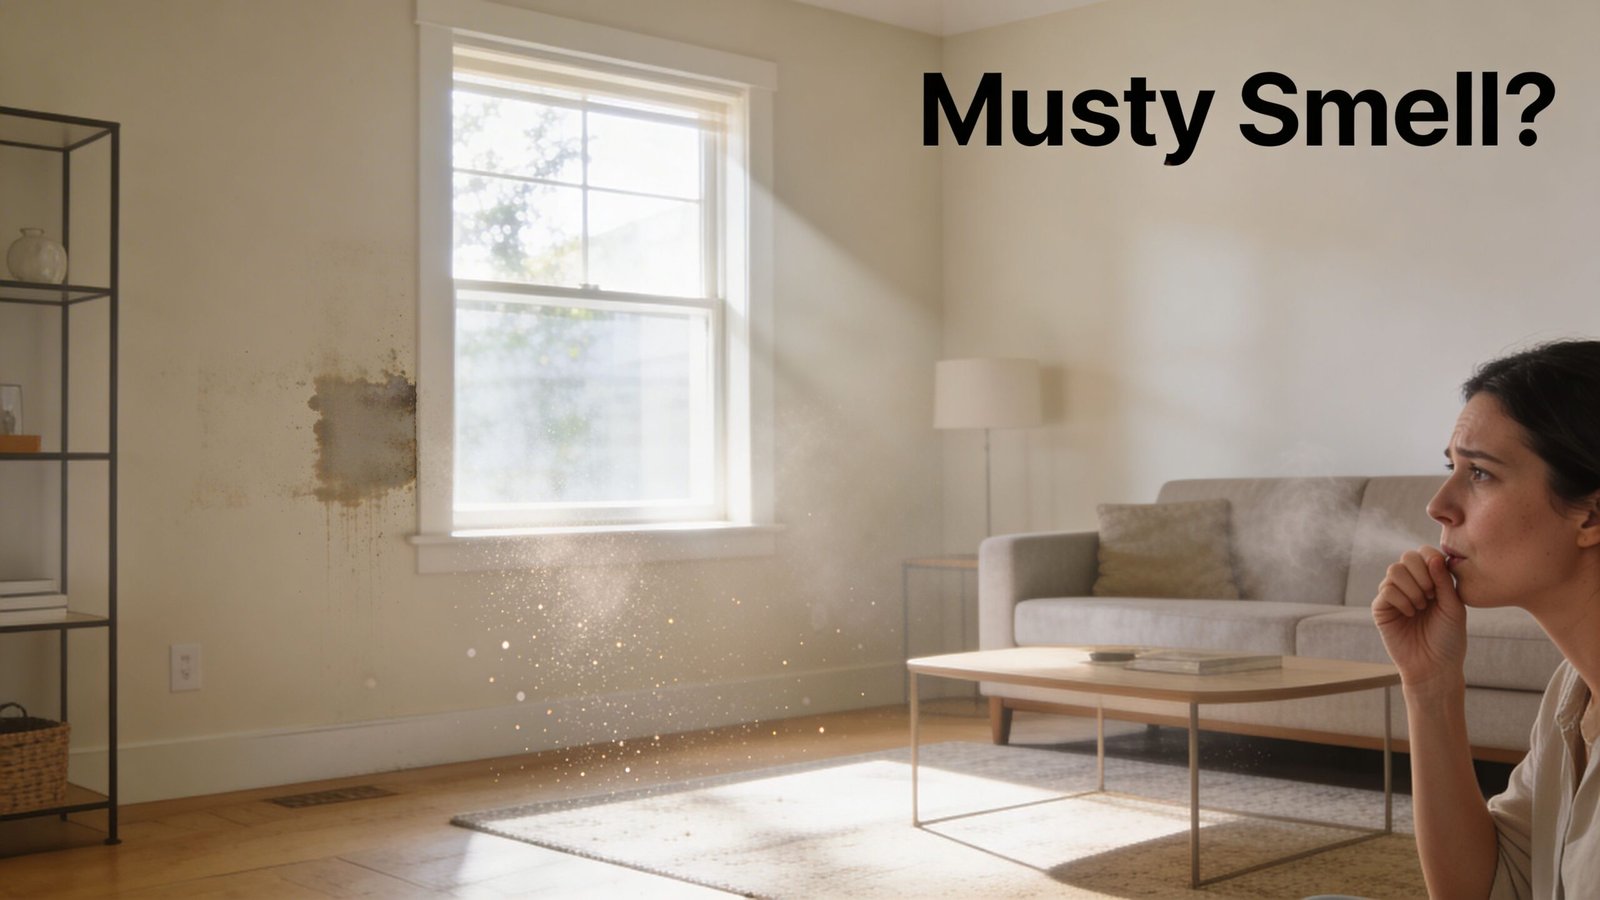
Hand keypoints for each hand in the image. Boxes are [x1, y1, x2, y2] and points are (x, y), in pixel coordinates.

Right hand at [1371, 546, 1467, 691]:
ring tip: (1421, 607)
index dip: (1431, 562)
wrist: (1435, 666)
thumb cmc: (1449, 638)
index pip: (1424, 553)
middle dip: (1421, 574)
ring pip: (1394, 571)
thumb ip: (1444, 580)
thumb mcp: (1454, 607)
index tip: (1441, 585)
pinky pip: (1386, 590)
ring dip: (1412, 588)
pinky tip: (1410, 614)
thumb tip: (1433, 557)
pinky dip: (1401, 600)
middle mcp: (1411, 584)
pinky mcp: (1381, 608)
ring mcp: (1394, 595)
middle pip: (1407, 557)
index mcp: (1431, 580)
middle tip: (1430, 596)